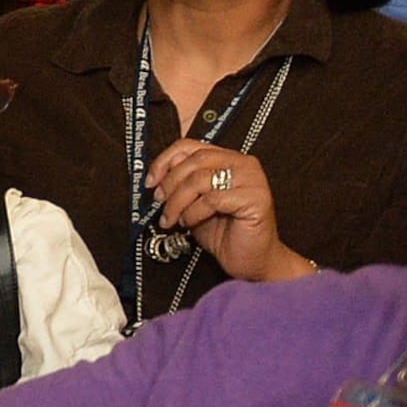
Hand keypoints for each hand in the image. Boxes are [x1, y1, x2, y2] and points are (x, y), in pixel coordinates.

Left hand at [145, 137, 308, 283]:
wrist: (250, 260)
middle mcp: (243, 164)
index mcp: (227, 158)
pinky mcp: (256, 198)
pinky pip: (212, 199)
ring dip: (178, 201)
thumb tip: (155, 178)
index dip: (164, 161)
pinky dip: (193, 212)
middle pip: (195, 160)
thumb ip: (181, 185)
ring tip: (173, 219)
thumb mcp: (193, 203)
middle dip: (170, 183)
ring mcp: (252, 179)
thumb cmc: (224, 233)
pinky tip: (190, 222)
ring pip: (200, 179)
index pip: (190, 146)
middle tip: (160, 202)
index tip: (150, 182)